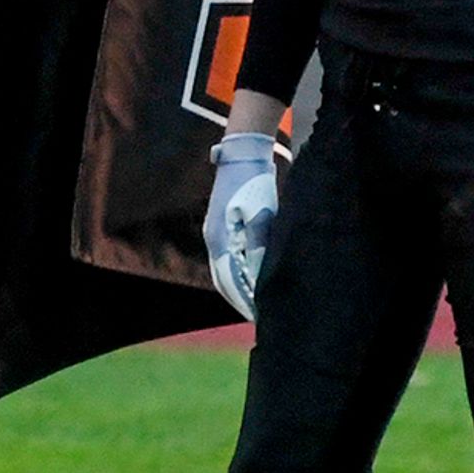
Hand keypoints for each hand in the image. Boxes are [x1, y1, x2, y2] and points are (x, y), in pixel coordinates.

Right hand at [206, 133, 280, 319]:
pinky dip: (236, 274)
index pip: (230, 279)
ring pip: (222, 270)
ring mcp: (214, 233)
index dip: (244, 300)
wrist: (243, 156)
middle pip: (222, 279)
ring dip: (236, 288)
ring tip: (253, 303)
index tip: (258, 316)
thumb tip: (259, 276)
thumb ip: (258, 247)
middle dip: (238, 299)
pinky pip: (226, 259)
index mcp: (219, 238)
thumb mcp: (260, 215)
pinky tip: (249, 279)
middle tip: (256, 316)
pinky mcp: (220, 228)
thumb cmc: (254, 183)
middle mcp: (212, 239)